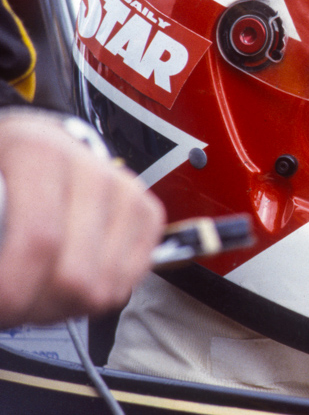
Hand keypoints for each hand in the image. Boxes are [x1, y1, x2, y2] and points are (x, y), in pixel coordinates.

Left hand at [0, 112, 165, 327]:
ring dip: (68, 307)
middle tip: (15, 304)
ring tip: (41, 294)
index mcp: (41, 155)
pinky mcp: (147, 213)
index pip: (38, 241)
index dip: (14, 290)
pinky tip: (72, 285)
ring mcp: (127, 193)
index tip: (1, 306)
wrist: (41, 146)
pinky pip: (130, 281)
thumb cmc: (5, 170)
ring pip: (107, 287)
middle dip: (40, 307)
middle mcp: (93, 171)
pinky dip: (97, 297)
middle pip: (77, 276)